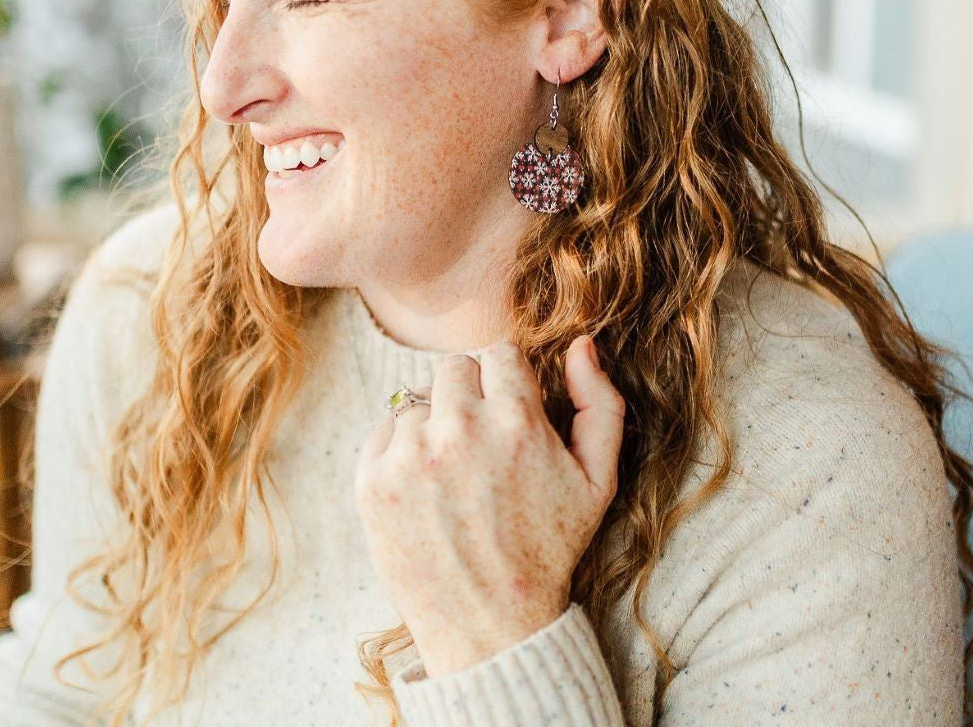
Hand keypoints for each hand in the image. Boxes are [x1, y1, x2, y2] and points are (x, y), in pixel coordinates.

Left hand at [353, 335, 624, 676]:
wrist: (490, 628)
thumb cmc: (549, 549)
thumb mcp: (598, 481)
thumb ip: (600, 403)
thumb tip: (582, 345)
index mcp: (517, 420)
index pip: (500, 353)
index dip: (509, 384)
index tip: (510, 416)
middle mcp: (459, 430)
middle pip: (455, 367)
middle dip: (471, 396)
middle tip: (482, 445)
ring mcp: (410, 456)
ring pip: (419, 401)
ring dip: (436, 426)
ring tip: (455, 478)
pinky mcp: (372, 481)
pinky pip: (385, 430)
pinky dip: (402, 450)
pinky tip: (427, 489)